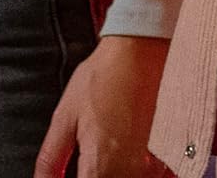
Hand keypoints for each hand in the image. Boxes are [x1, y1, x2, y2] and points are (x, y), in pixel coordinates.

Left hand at [33, 34, 175, 177]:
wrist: (141, 50)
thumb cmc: (104, 76)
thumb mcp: (65, 116)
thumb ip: (51, 159)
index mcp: (100, 166)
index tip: (70, 173)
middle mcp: (130, 171)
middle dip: (92, 176)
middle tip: (85, 160)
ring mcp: (152, 166)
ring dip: (114, 174)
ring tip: (105, 152)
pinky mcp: (166, 157)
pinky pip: (150, 176)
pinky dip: (135, 170)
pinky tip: (126, 154)